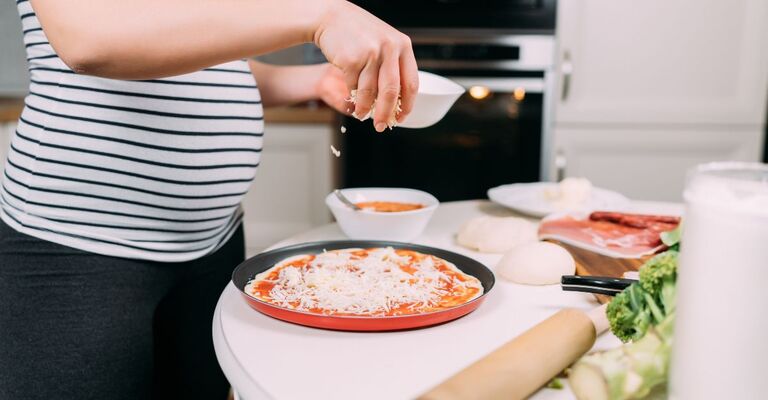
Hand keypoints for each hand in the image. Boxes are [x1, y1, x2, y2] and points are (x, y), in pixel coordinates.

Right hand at [313, 0, 418, 131]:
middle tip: (381, 126)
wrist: (331, 17)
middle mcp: (390, 48)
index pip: (411, 83)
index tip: (401, 118)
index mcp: (403, 46)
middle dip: (385, 114)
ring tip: (362, 114)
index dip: (407, 105)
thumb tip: (396, 102)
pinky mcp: (352, 59)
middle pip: (391, 92)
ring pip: (370, 93)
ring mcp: (370, 53)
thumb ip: (393, 66)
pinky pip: (353, 87)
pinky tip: (351, 95)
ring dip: (365, 109)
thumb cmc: (358, 33)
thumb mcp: (384, 42)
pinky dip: (352, 95)